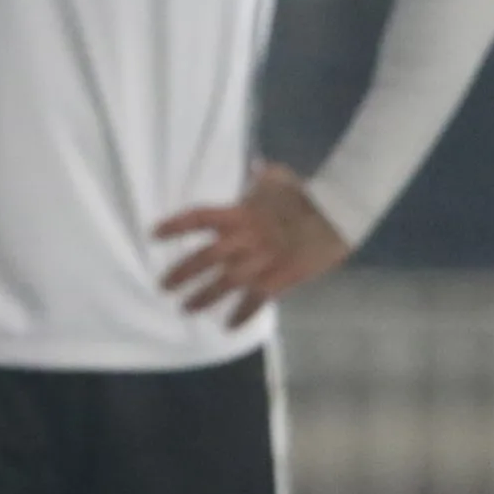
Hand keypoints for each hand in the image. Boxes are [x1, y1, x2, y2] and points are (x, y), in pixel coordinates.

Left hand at [155, 162, 350, 327]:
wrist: (340, 212)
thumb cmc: (308, 193)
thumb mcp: (279, 179)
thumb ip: (261, 178)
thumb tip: (256, 166)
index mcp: (240, 214)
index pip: (198, 219)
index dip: (175, 227)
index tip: (153, 235)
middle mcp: (244, 239)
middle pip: (205, 258)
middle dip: (181, 273)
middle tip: (163, 287)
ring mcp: (261, 261)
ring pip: (225, 283)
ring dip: (203, 297)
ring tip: (186, 309)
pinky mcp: (281, 279)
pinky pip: (256, 300)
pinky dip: (242, 314)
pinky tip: (229, 327)